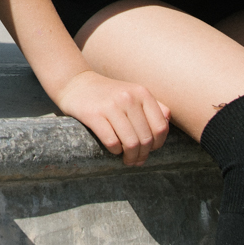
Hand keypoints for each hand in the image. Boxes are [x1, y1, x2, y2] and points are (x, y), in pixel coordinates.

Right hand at [54, 69, 171, 166]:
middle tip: (136, 160)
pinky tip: (113, 149)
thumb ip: (153, 105)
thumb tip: (167, 120)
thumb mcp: (132, 93)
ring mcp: (111, 106)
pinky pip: (112, 142)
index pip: (161, 128)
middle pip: (146, 139)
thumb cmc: (107, 94)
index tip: (149, 150)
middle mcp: (129, 97)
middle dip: (142, 155)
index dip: (157, 144)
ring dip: (130, 157)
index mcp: (142, 93)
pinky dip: (115, 151)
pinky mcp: (94, 115)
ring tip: (127, 160)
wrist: (75, 83)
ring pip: (131, 143)